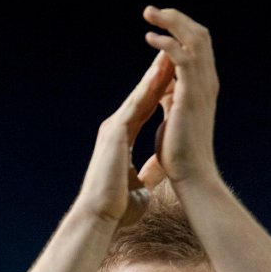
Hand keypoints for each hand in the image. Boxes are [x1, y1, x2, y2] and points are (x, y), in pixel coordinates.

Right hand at [76, 48, 174, 229]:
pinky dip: (147, 89)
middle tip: (171, 53)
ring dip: (154, 74)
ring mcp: (114, 130)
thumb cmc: (117, 209)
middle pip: (141, 98)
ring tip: (168, 53)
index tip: (172, 79)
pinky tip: (159, 73)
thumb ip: (149, 173)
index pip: (143, 111)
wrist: (98, 218)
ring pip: (138, 96)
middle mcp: (116, 131)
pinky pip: (134, 106)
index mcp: (122, 142)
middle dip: (157, 76)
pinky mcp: (115, 134)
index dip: (158, 94)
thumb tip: (162, 169)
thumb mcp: (140, 187)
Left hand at [138, 5, 219, 188]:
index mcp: (201, 88)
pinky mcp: (191, 94)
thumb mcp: (172, 119)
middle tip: (151, 11)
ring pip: (193, 38)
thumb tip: (160, 90)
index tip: (157, 25)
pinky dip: (168, 43)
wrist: (190, 176)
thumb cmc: (179, 157)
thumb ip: (169, 99)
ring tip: (150, 14)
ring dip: (171, 21)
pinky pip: (183, 56)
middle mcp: (206, 82)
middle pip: (199, 35)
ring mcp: (201, 87)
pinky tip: (151, 38)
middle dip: (175, 18)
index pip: (196, 47)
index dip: (179, 31)